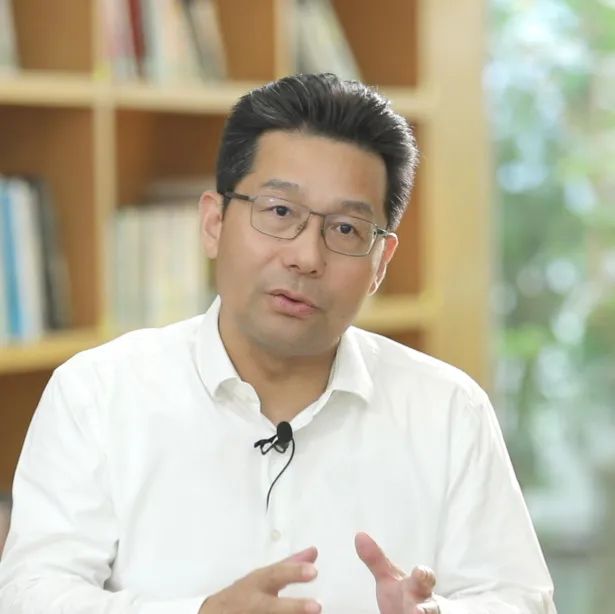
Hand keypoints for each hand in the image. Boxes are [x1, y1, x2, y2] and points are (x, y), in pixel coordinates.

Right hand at [199, 546, 320, 613]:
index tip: (313, 571)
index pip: (275, 575)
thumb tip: (313, 553)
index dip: (293, 573)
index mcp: (257, 584)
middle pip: (271, 607)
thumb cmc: (242, 595)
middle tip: (316, 607)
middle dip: (293, 608)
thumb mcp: (263, 577)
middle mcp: (254, 604)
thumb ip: (289, 567)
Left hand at [355, 532, 439, 613]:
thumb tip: (358, 535)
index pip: (424, 578)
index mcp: (418, 588)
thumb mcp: (390, 580)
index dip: (423, 575)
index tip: (419, 572)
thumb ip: (376, 561)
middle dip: (426, 610)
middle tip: (416, 612)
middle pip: (432, 608)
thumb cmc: (405, 597)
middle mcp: (428, 606)